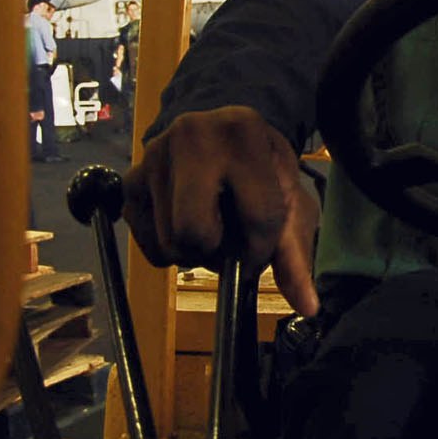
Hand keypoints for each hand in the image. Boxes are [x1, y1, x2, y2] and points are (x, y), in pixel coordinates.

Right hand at [123, 105, 321, 316]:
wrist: (216, 134)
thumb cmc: (259, 168)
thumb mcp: (288, 196)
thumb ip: (296, 252)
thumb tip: (308, 307)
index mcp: (242, 131)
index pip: (258, 216)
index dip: (262, 249)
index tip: (260, 248)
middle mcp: (190, 137)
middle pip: (194, 232)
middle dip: (216, 251)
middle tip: (228, 241)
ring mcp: (153, 158)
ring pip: (171, 243)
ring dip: (196, 252)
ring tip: (211, 227)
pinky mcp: (130, 183)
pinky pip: (148, 245)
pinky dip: (170, 249)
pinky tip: (186, 224)